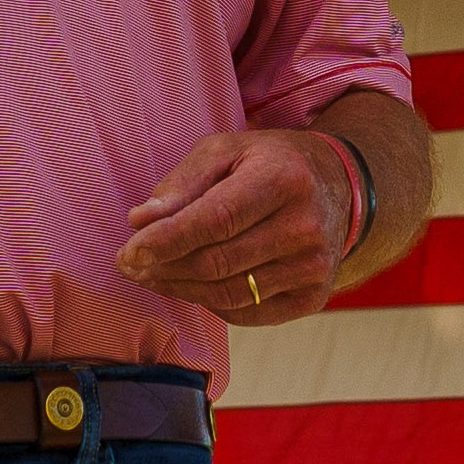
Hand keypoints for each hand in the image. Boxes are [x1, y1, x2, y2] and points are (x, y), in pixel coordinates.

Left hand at [118, 126, 358, 325]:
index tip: (126, 252)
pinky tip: (188, 285)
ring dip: (179, 289)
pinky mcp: (314, 297)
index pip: (215, 220)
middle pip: (217, 263)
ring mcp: (313, 267)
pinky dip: (209, 303)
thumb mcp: (225, 150)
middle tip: (129, 265)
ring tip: (150, 275)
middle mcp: (305, 227)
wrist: (337, 186)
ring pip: (228, 294)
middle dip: (163, 268)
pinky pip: (247, 313)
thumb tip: (140, 222)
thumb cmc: (268, 163)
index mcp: (282, 180)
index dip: (166, 241)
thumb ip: (182, 183)